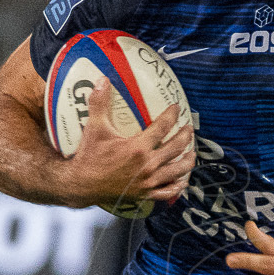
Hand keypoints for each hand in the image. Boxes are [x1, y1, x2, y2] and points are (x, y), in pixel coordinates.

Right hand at [63, 79, 192, 209]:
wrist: (81, 185)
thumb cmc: (89, 157)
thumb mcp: (94, 128)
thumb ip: (99, 103)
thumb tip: (102, 80)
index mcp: (138, 147)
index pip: (163, 127)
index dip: (172, 115)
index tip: (176, 108)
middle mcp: (147, 165)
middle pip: (176, 148)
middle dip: (185, 136)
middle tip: (188, 129)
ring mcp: (148, 181)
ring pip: (177, 170)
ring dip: (187, 160)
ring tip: (191, 153)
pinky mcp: (145, 194)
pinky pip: (168, 191)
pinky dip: (178, 186)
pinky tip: (182, 180)